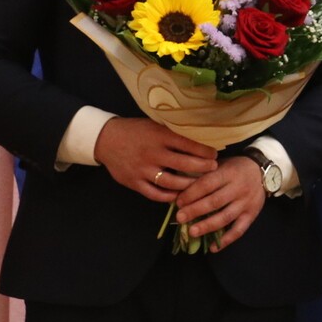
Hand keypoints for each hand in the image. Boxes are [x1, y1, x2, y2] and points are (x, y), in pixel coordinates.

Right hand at [94, 116, 218, 202]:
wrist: (105, 139)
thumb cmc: (135, 130)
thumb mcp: (154, 126)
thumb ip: (172, 134)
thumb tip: (199, 139)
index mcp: (159, 136)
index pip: (188, 144)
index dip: (204, 151)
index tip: (215, 154)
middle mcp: (153, 154)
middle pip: (184, 164)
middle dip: (203, 168)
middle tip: (213, 168)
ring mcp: (143, 170)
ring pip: (172, 182)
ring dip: (189, 185)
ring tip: (199, 184)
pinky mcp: (134, 182)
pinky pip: (156, 194)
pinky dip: (169, 196)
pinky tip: (179, 194)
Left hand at [172, 156, 267, 252]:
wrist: (262, 170)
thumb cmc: (234, 167)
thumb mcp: (220, 164)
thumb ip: (203, 176)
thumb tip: (179, 191)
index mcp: (229, 173)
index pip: (207, 184)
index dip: (192, 193)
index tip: (178, 202)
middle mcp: (238, 188)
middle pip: (215, 202)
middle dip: (195, 211)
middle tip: (180, 218)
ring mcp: (246, 203)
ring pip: (226, 217)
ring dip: (207, 226)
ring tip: (192, 232)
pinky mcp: (252, 214)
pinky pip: (239, 230)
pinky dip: (226, 240)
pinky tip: (213, 248)